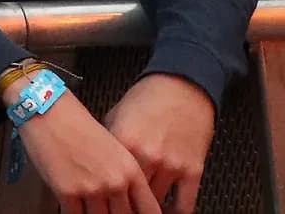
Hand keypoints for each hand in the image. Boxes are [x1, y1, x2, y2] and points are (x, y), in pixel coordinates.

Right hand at [15, 90, 158, 212]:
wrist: (48, 111)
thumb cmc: (79, 126)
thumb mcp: (114, 149)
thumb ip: (125, 176)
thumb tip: (126, 201)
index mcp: (131, 171)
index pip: (150, 210)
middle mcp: (115, 182)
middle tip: (109, 210)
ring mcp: (91, 189)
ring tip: (91, 207)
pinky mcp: (67, 192)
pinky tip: (75, 208)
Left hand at [104, 74, 214, 213]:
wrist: (182, 86)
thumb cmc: (147, 99)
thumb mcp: (115, 116)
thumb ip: (107, 144)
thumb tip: (93, 165)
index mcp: (123, 144)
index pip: (107, 180)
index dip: (101, 195)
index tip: (96, 203)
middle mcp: (146, 157)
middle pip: (130, 197)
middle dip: (121, 207)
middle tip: (116, 210)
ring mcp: (171, 165)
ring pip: (155, 204)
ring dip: (145, 210)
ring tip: (135, 211)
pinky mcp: (193, 170)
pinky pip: (184, 203)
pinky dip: (175, 213)